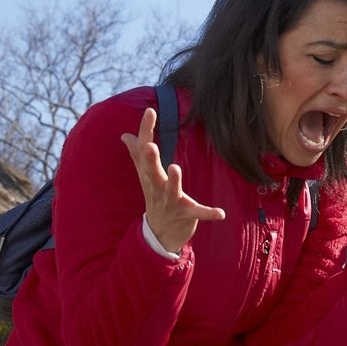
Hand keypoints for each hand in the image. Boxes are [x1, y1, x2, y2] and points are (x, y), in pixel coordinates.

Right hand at [121, 106, 225, 254]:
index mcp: (149, 175)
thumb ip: (137, 155)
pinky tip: (221, 213)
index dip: (146, 131)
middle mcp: (157, 187)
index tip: (150, 111)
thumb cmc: (155, 198)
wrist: (159, 234)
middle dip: (150, 158)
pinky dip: (209, 213)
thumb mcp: (145, 177)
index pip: (144, 150)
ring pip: (171, 190)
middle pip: (151, 171)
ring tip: (175, 167)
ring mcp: (170, 202)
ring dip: (173, 181)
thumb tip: (125, 135)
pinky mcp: (186, 214)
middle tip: (150, 144)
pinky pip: (198, 213)